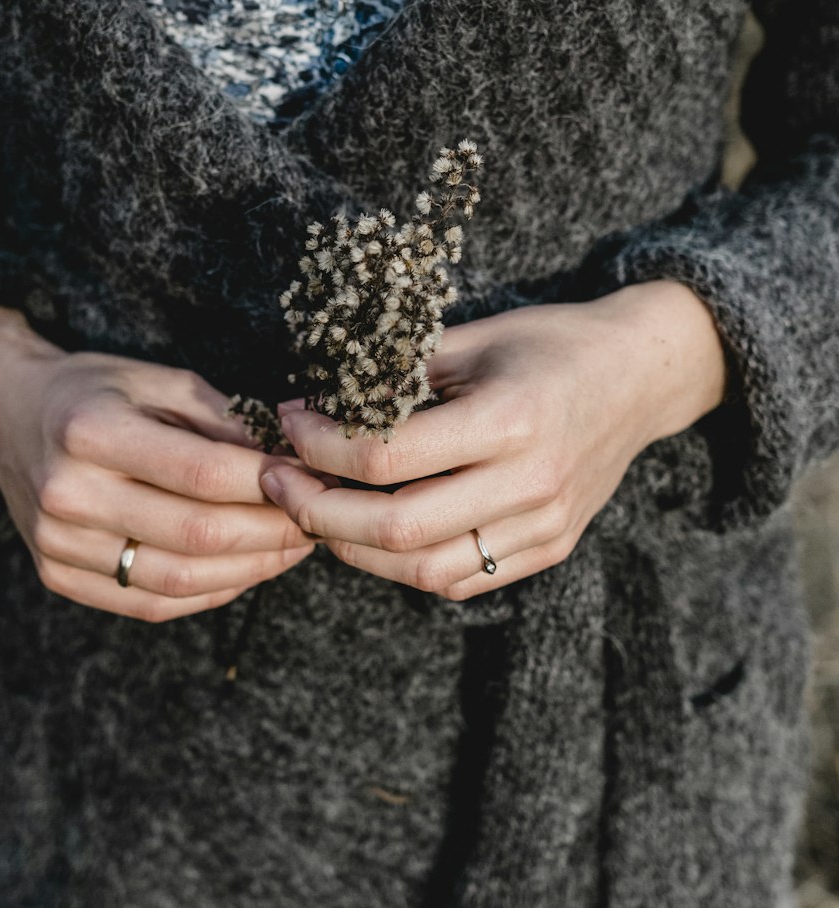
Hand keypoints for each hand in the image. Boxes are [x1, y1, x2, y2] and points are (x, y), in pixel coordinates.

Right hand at [0, 305, 315, 620]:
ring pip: (178, 578)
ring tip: (293, 546)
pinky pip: (150, 603)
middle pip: (195, 533)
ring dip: (251, 569)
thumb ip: (222, 418)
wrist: (6, 416)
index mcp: (90, 430)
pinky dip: (211, 591)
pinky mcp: (59, 576)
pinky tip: (247, 569)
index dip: (266, 482)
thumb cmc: (94, 390)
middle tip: (317, 519)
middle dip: (271, 531)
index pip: (200, 472)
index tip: (310, 477)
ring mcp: (57, 544)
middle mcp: (67, 493)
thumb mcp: (157, 378)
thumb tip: (293, 454)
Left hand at [258, 282, 728, 602]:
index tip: (288, 423)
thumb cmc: (551, 342)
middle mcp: (529, 483)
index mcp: (508, 420)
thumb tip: (320, 400)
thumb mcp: (476, 337)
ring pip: (425, 570)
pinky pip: (462, 578)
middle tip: (276, 482)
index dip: (320, 446)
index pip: (387, 456)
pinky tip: (372, 533)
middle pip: (396, 528)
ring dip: (354, 547)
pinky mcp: (550, 547)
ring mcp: (544, 525)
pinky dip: (405, 566)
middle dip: (316, 509)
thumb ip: (402, 373)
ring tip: (315, 511)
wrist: (642, 376)